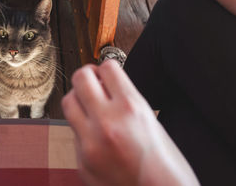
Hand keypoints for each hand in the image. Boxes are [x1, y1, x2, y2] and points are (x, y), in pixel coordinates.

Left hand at [62, 60, 198, 185]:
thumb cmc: (167, 167)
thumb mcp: (152, 123)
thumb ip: (126, 101)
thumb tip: (103, 85)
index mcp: (132, 109)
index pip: (107, 67)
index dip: (107, 67)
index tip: (106, 73)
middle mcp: (108, 123)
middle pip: (80, 78)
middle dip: (86, 75)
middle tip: (93, 81)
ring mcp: (90, 144)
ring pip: (69, 102)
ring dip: (78, 98)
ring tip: (90, 105)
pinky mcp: (82, 163)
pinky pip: (74, 133)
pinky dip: (83, 128)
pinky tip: (97, 135)